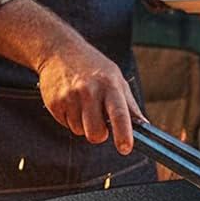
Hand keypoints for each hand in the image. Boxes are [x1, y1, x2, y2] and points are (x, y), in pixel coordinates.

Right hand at [36, 36, 143, 153]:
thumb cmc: (94, 68)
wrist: (60, 51)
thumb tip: (145, 128)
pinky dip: (70, 118)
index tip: (125, 148)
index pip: (119, 114)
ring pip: (79, 131)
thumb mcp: (116, 79)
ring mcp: (69, 97)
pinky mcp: (54, 103)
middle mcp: (89, 91)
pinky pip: (66, 125)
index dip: (123, 133)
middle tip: (99, 120)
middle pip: (96, 133)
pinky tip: (71, 101)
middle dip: (99, 134)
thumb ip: (130, 105)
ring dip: (83, 124)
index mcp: (109, 85)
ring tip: (82, 103)